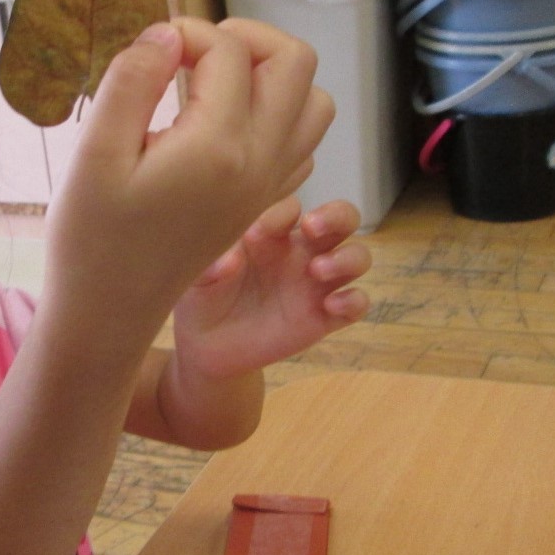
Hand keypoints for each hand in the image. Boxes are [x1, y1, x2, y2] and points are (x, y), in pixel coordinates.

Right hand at [42, 17, 337, 343]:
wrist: (108, 311)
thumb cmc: (90, 238)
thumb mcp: (93, 155)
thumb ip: (131, 83)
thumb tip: (166, 33)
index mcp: (217, 147)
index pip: (228, 51)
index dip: (185, 31)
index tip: (144, 50)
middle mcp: (258, 163)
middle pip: (294, 62)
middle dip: (245, 37)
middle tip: (191, 52)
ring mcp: (266, 186)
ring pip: (312, 101)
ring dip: (270, 75)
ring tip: (213, 81)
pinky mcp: (259, 203)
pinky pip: (301, 142)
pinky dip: (277, 115)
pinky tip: (225, 124)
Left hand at [171, 195, 371, 379]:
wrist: (207, 347)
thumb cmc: (202, 299)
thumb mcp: (197, 280)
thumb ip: (210, 265)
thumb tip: (230, 261)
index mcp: (270, 233)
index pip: (290, 207)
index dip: (279, 214)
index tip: (253, 235)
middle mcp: (299, 252)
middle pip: (341, 218)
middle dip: (337, 215)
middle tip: (312, 227)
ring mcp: (315, 283)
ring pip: (356, 256)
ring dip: (347, 258)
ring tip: (317, 270)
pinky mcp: (324, 316)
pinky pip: (357, 303)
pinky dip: (354, 300)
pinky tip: (331, 305)